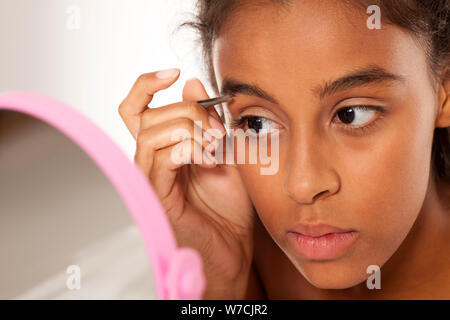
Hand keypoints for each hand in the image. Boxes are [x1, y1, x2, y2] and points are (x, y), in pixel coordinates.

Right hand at [118, 69, 255, 298]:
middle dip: (188, 111)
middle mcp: (150, 163)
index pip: (135, 109)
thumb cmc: (229, 206)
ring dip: (189, 130)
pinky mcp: (155, 198)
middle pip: (148, 116)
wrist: (234, 247)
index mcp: (163, 150)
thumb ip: (208, 120)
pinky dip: (187, 149)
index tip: (174, 72)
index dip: (147, 84)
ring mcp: (150, 181)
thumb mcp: (226, 152)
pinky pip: (160, 159)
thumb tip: (191, 83)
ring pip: (151, 133)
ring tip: (216, 147)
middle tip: (219, 130)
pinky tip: (209, 160)